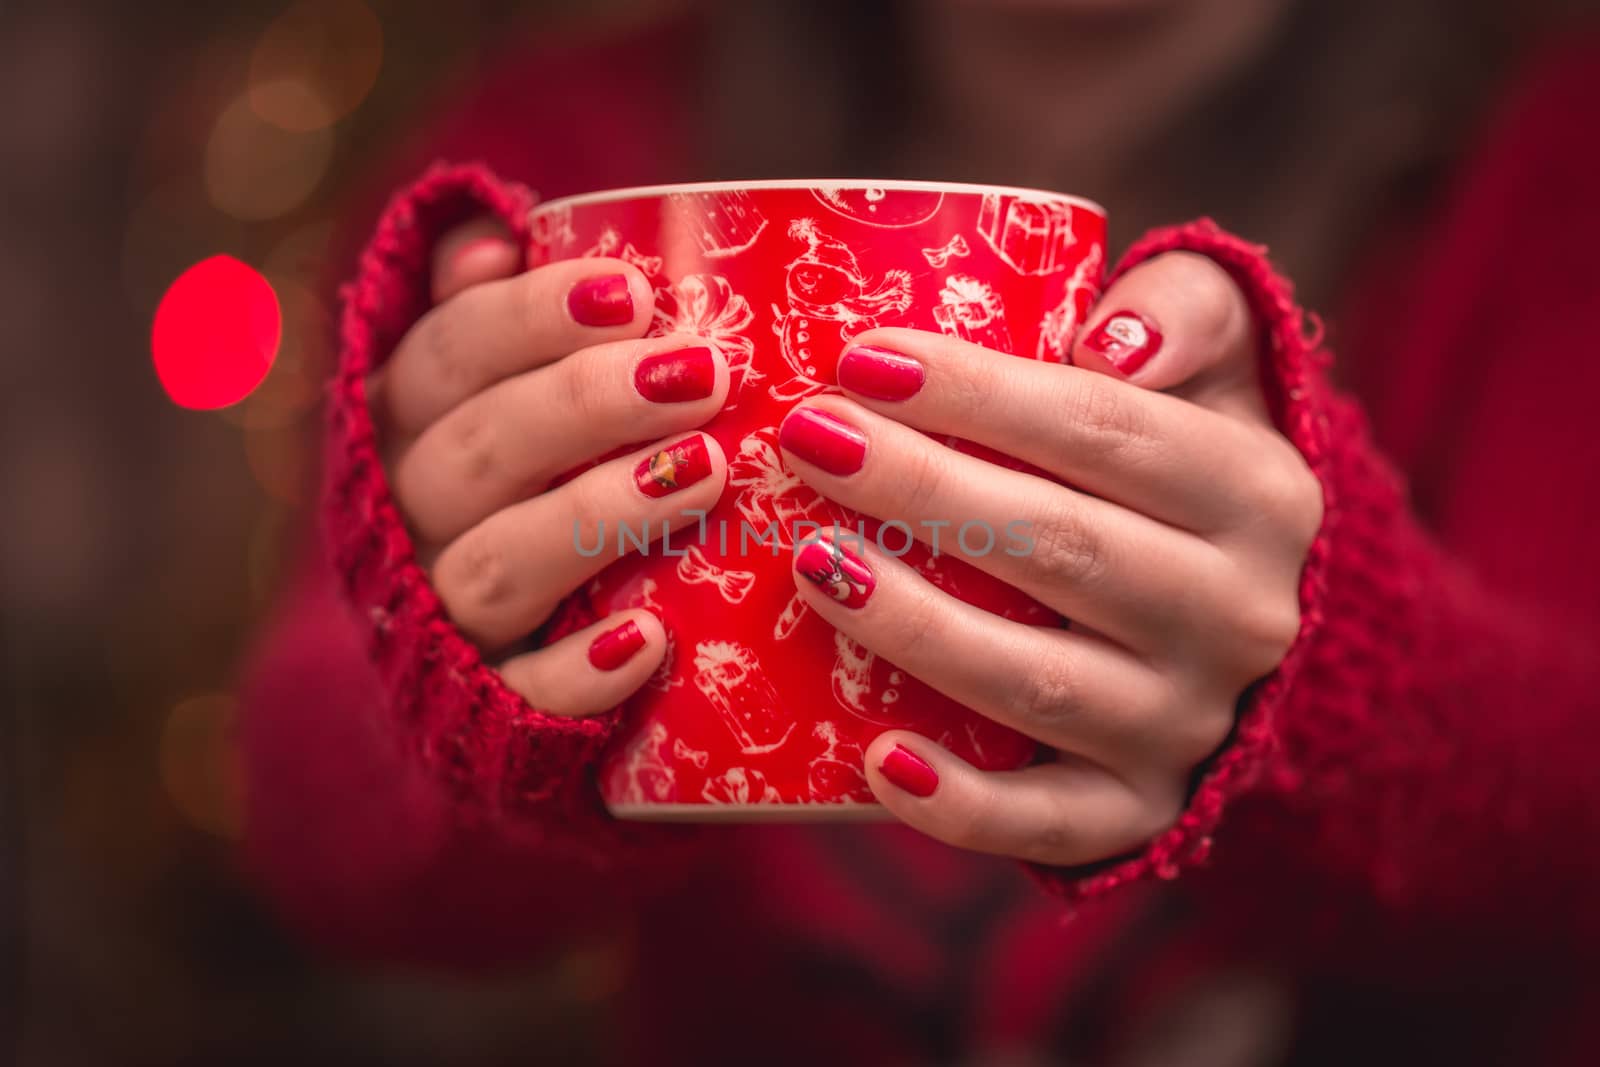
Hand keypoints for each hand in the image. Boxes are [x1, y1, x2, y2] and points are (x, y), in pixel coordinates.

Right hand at [369, 218, 729, 713]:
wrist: (473, 650)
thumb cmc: (517, 476)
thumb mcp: (489, 389)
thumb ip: (492, 314)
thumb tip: (492, 241)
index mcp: (408, 418)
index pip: (451, 353)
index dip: (534, 317)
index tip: (635, 292)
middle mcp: (408, 511)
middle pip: (481, 447)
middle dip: (588, 403)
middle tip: (703, 373)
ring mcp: (441, 611)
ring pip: (499, 563)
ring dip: (598, 514)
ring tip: (707, 472)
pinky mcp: (486, 701)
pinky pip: (524, 691)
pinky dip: (580, 672)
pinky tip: (651, 640)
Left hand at [779, 252, 1322, 865]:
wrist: (1224, 611)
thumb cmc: (1172, 457)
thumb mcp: (1214, 360)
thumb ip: (1185, 307)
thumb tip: (1110, 343)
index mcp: (1258, 493)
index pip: (1109, 432)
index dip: (982, 395)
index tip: (862, 360)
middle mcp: (1239, 616)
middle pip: (1066, 550)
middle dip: (924, 494)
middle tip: (809, 442)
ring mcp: (1188, 723)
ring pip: (1038, 685)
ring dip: (916, 628)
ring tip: (809, 562)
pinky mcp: (1135, 808)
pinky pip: (1049, 822)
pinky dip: (961, 804)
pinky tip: (873, 757)